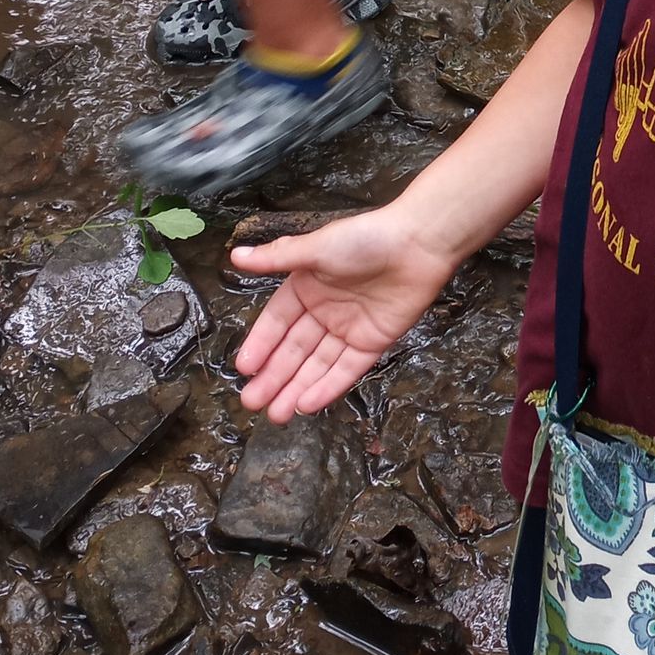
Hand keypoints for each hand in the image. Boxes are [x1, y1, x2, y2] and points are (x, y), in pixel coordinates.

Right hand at [231, 206, 460, 419]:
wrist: (418, 243)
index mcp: (306, 287)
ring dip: (296, 389)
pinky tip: (307, 405)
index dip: (260, 345)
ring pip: (317, 365)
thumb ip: (277, 257)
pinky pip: (346, 369)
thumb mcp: (316, 247)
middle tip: (252, 403)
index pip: (277, 323)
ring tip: (276, 415)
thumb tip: (235, 255)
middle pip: (294, 350)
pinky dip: (328, 387)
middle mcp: (324, 311)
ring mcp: (349, 329)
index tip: (244, 369)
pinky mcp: (373, 342)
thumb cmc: (365, 239)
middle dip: (273, 377)